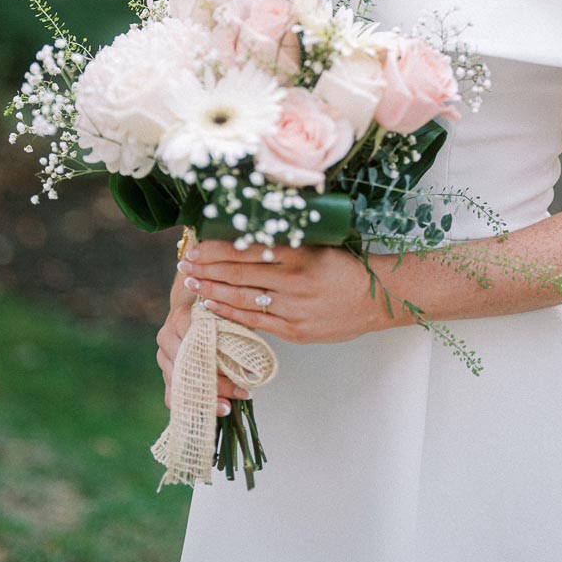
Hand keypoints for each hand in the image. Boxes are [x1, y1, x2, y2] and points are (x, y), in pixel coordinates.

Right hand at [155, 299, 250, 414]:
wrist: (188, 304)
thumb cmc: (213, 309)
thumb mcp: (225, 313)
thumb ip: (232, 330)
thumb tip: (249, 364)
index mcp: (180, 318)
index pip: (199, 346)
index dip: (221, 364)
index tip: (244, 376)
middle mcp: (167, 337)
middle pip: (191, 368)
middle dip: (217, 385)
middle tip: (241, 394)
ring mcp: (162, 356)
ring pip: (181, 384)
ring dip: (207, 398)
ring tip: (229, 407)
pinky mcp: (164, 371)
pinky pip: (172, 395)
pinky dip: (192, 406)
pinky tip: (209, 413)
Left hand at [175, 238, 390, 344]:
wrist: (376, 297)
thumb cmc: (345, 266)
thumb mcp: (317, 243)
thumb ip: (284, 240)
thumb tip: (244, 232)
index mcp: (298, 252)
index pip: (246, 248)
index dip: (216, 248)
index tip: (196, 245)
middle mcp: (293, 279)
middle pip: (238, 272)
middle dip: (207, 268)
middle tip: (185, 263)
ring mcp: (293, 307)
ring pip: (242, 297)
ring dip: (213, 290)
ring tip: (192, 283)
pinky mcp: (295, 330)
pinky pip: (255, 321)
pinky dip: (231, 313)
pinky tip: (213, 306)